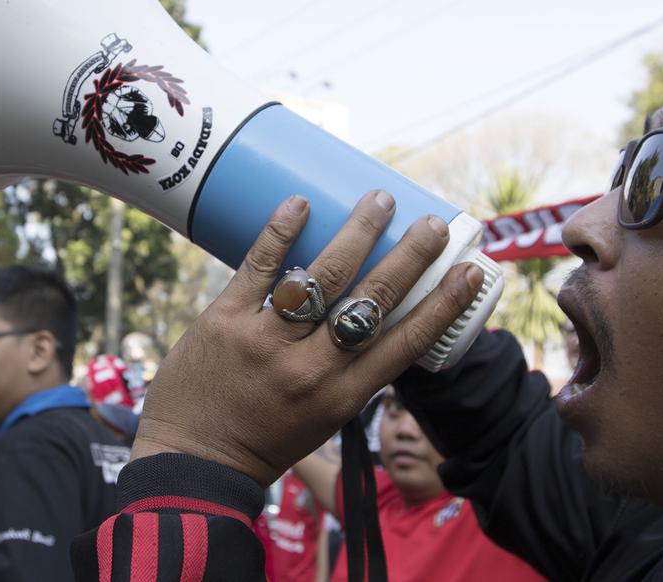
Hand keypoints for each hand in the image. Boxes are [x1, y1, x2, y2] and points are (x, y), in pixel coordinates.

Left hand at [132, 191, 483, 486]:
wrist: (192, 462)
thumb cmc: (263, 440)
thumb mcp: (322, 419)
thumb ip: (347, 374)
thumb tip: (373, 317)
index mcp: (343, 397)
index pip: (406, 343)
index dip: (444, 305)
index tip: (470, 270)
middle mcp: (309, 368)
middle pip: (371, 300)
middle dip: (410, 257)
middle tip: (433, 224)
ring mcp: (265, 341)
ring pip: (321, 275)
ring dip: (357, 232)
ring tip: (381, 199)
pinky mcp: (224, 320)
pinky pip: (260, 266)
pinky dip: (281, 231)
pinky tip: (301, 202)